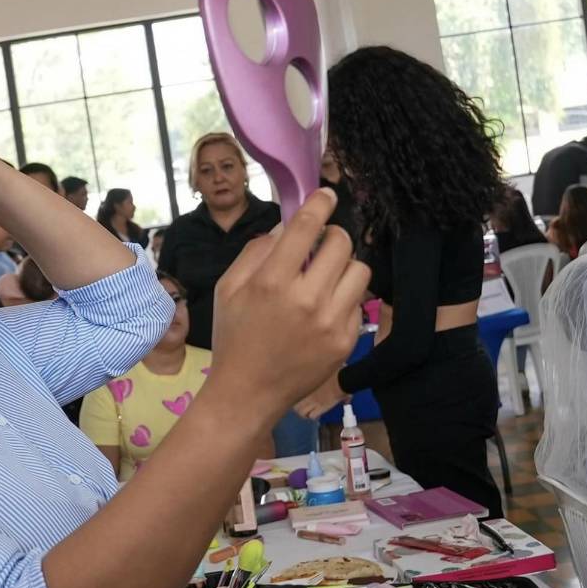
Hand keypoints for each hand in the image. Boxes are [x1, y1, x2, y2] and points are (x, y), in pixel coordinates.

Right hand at [207, 188, 369, 426]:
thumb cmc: (233, 338)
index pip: (308, 227)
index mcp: (272, 282)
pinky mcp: (345, 340)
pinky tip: (322, 311)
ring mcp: (330, 322)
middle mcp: (306, 299)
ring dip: (342, 266)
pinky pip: (357, 302)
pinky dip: (342, 299)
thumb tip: (286, 227)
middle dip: (332, 236)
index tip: (325, 194)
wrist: (248, 393)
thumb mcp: (228, 289)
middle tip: (320, 245)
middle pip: (341, 243)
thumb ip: (256, 252)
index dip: (320, 202)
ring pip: (358, 269)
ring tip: (324, 278)